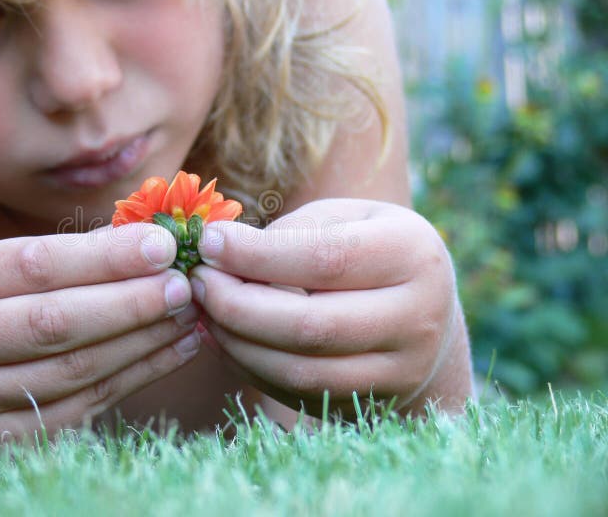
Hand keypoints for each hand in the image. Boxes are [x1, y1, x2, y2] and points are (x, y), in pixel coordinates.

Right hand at [0, 223, 200, 440]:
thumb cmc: (2, 310)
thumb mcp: (16, 274)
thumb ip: (76, 256)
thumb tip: (155, 240)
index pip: (34, 265)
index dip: (105, 257)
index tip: (163, 246)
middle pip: (53, 322)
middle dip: (129, 301)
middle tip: (183, 285)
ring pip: (77, 367)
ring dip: (144, 337)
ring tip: (189, 313)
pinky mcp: (10, 441)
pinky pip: (92, 401)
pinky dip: (143, 372)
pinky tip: (178, 347)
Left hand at [188, 198, 470, 416]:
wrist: (425, 315)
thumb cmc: (370, 248)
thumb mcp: (345, 218)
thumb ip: (292, 233)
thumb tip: (221, 256)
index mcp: (413, 255)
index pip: (326, 259)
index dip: (257, 255)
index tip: (208, 243)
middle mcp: (418, 318)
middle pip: (311, 326)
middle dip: (236, 305)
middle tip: (196, 282)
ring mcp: (399, 372)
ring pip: (299, 371)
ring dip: (236, 341)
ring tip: (203, 309)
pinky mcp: (372, 406)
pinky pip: (296, 394)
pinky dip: (248, 367)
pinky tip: (224, 337)